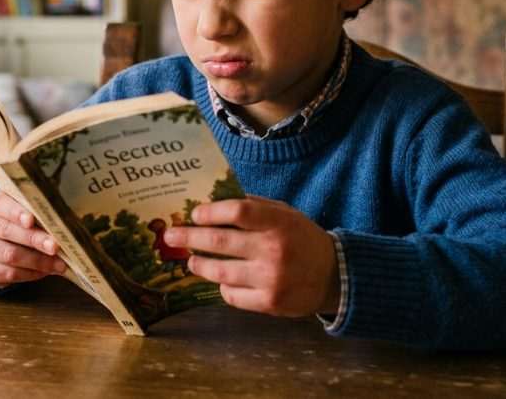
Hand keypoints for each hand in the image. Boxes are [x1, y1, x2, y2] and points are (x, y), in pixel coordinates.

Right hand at [0, 188, 65, 286]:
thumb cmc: (10, 219)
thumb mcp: (17, 207)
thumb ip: (33, 209)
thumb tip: (60, 220)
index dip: (15, 212)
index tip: (31, 221)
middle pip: (5, 230)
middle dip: (33, 239)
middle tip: (55, 246)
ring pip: (7, 254)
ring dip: (36, 260)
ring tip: (58, 264)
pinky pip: (6, 273)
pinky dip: (28, 273)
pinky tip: (44, 272)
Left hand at [163, 196, 340, 316]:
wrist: (334, 276)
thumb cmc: (302, 238)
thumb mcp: (285, 213)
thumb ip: (254, 206)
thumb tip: (214, 201)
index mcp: (279, 223)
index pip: (237, 211)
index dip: (211, 212)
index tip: (194, 214)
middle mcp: (273, 250)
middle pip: (220, 242)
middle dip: (189, 238)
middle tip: (170, 236)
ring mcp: (270, 279)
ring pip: (220, 271)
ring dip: (200, 265)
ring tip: (190, 260)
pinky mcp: (269, 302)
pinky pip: (233, 295)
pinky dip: (222, 287)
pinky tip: (219, 280)